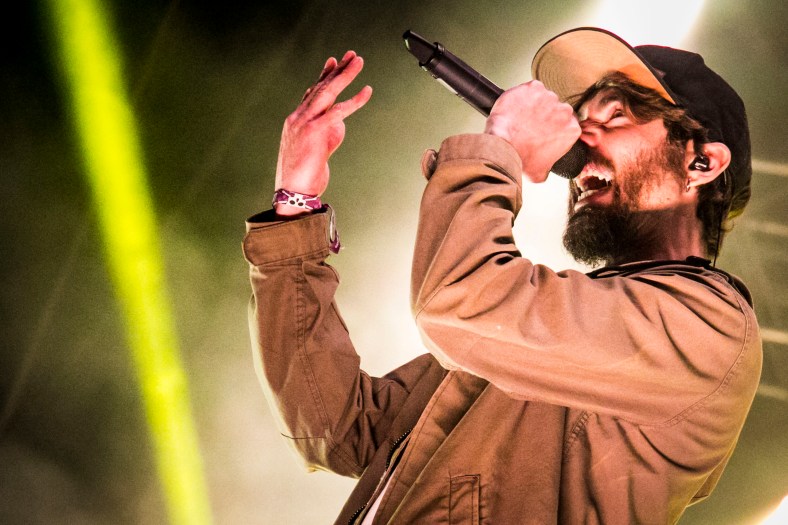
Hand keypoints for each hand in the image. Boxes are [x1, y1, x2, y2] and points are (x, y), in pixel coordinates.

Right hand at [275, 51, 371, 206]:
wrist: (293, 192)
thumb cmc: (306, 174)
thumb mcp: (318, 148)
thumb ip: (328, 131)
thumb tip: (340, 122)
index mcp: (297, 119)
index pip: (312, 92)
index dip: (324, 76)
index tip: (335, 61)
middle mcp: (298, 116)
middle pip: (320, 87)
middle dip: (337, 70)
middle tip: (352, 55)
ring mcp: (304, 122)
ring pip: (326, 92)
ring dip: (345, 75)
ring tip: (359, 61)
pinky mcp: (314, 131)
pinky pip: (337, 112)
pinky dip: (354, 101)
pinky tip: (366, 91)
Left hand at [484, 80, 579, 182]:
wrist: (503, 147)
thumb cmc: (521, 160)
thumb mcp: (541, 173)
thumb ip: (549, 165)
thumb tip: (545, 167)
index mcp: (572, 129)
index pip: (566, 124)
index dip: (553, 127)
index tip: (543, 131)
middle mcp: (564, 111)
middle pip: (556, 109)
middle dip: (545, 116)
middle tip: (528, 126)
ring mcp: (549, 97)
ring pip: (542, 98)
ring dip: (533, 105)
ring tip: (519, 118)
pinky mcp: (533, 87)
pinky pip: (529, 89)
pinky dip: (522, 95)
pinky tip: (515, 108)